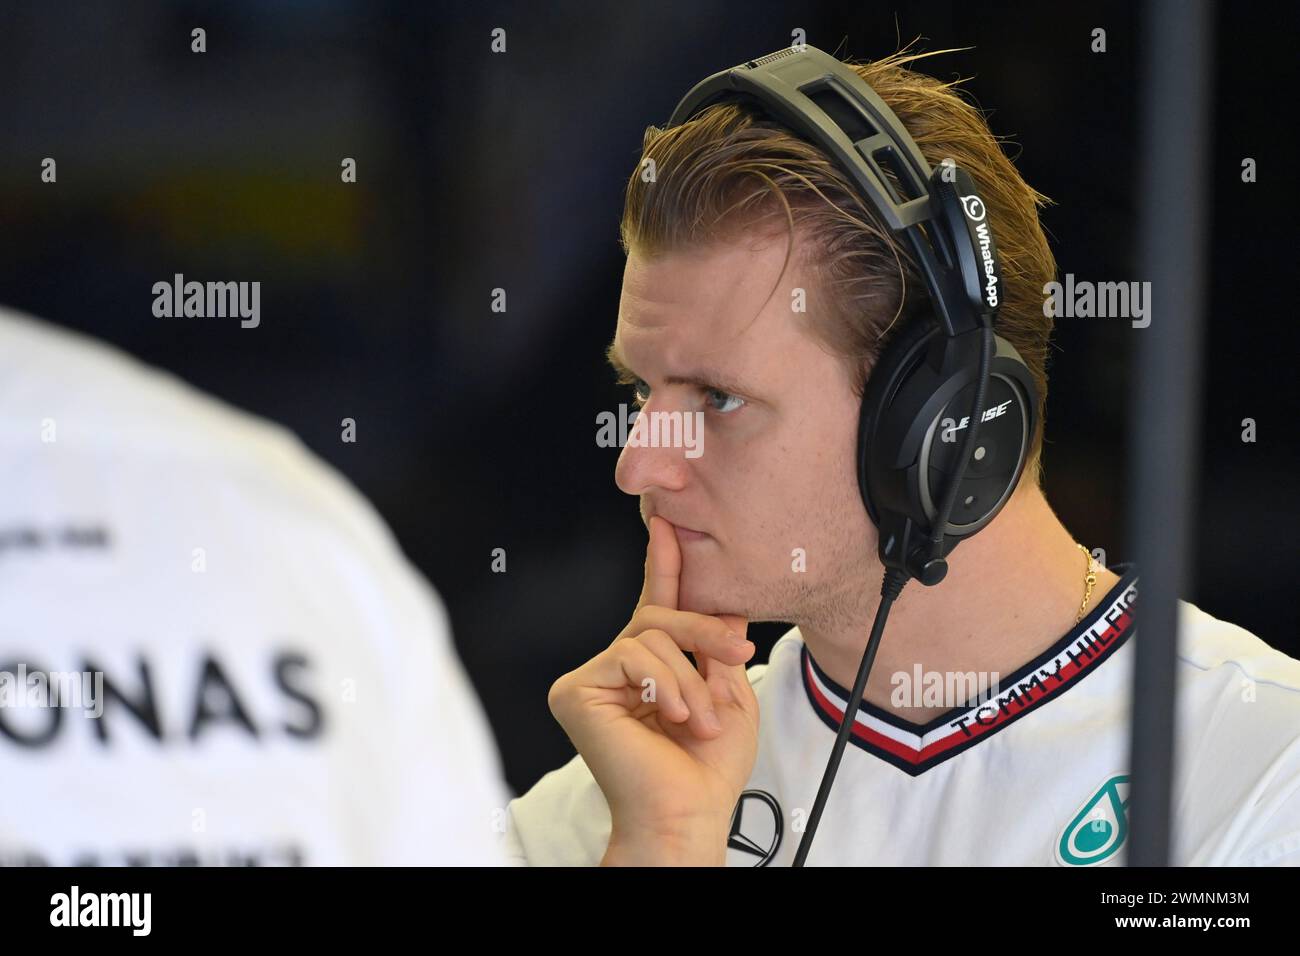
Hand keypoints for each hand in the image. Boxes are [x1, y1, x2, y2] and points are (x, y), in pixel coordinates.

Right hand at [547, 516, 758, 863]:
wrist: (687, 812)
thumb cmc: (706, 770)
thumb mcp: (728, 693)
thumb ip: (718, 645)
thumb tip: (723, 603)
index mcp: (650, 667)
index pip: (657, 606)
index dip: (663, 565)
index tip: (666, 524)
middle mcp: (617, 667)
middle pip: (657, 614)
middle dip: (704, 630)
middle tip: (738, 656)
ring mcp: (593, 679)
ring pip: (648, 635)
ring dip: (689, 676)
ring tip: (699, 718)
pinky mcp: (575, 691)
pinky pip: (629, 655)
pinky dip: (662, 683)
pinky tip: (670, 715)